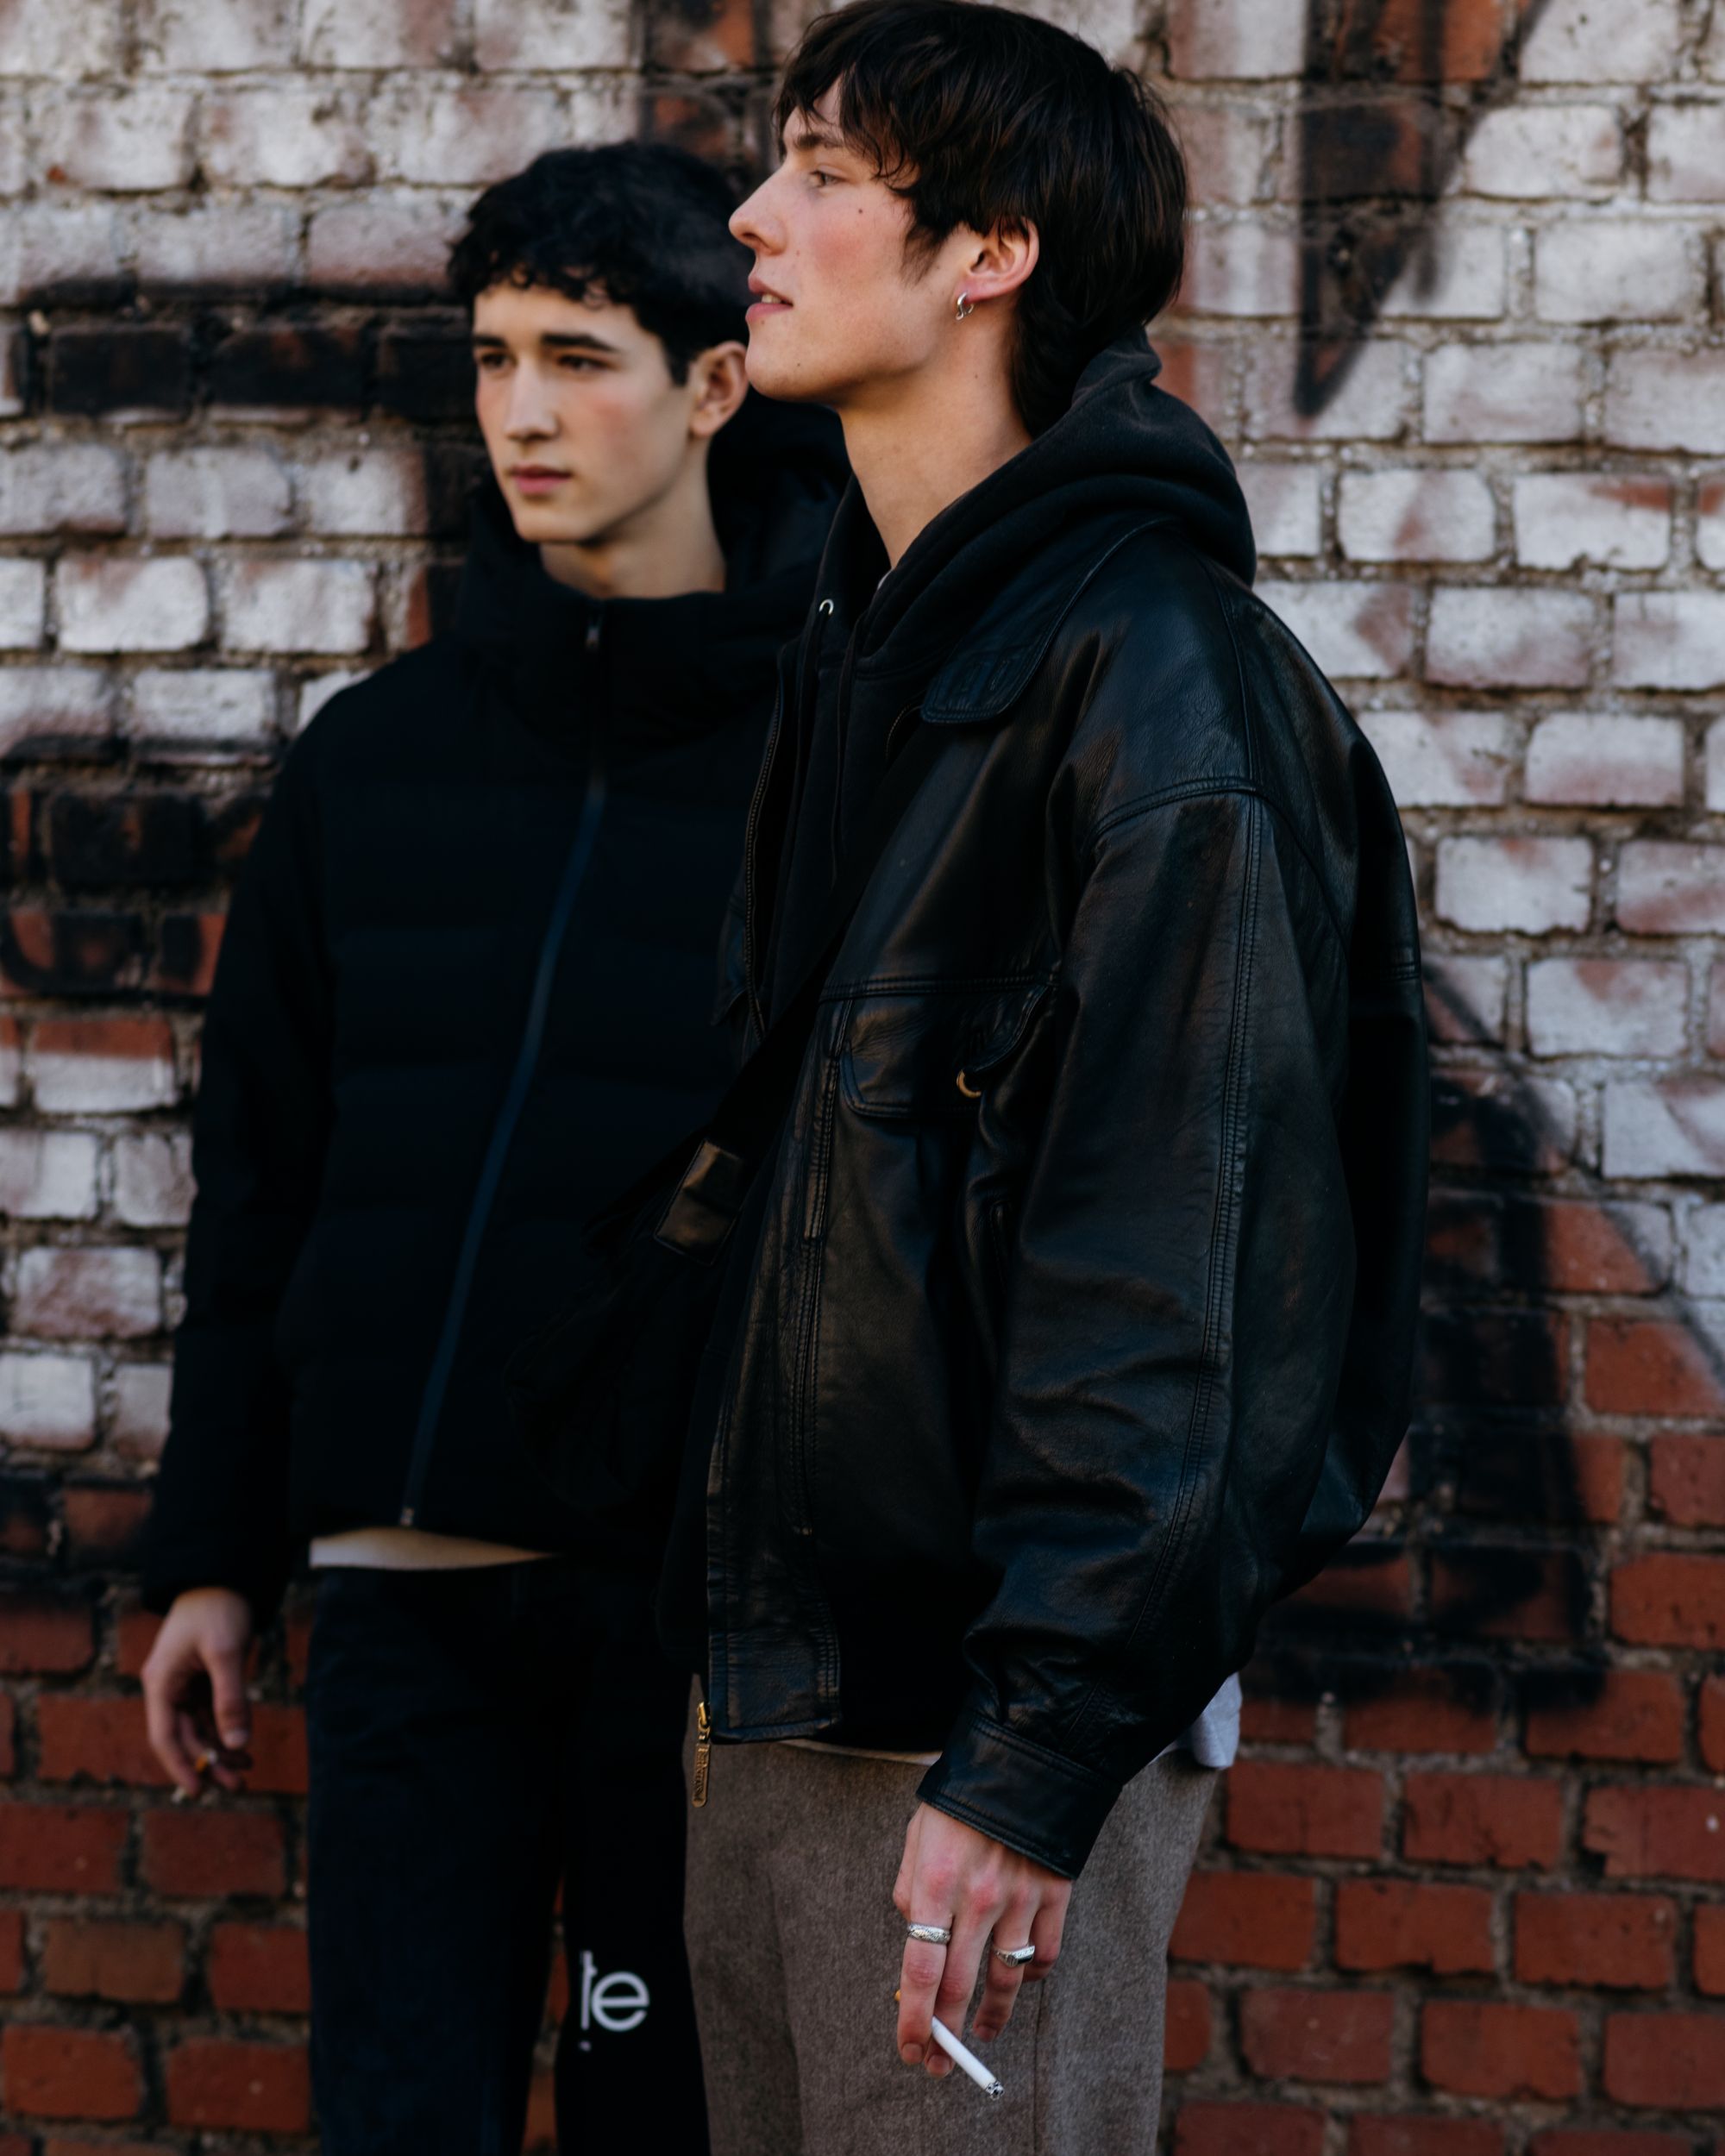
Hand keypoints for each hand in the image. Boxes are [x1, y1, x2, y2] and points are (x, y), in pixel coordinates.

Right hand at [142, 1588, 254, 1796]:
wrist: (224, 1573)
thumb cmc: (218, 1607)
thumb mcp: (226, 1652)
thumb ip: (230, 1698)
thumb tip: (237, 1743)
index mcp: (161, 1683)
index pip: (166, 1736)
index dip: (181, 1765)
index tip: (199, 1791)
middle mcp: (167, 1687)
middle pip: (185, 1736)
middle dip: (211, 1761)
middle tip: (239, 1785)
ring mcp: (184, 1682)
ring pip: (199, 1726)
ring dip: (221, 1747)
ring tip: (248, 1769)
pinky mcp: (202, 1676)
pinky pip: (210, 1711)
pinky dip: (226, 1727)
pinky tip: (244, 1743)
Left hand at [892, 1802, 1070, 2074]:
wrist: (1029, 1753)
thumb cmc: (963, 1795)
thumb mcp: (920, 1832)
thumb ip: (910, 1886)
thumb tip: (913, 1932)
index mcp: (935, 1879)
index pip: (920, 1969)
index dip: (914, 2019)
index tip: (910, 2050)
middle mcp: (978, 1897)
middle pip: (960, 1987)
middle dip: (946, 2035)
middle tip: (938, 2065)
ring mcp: (1020, 1898)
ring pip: (1005, 1982)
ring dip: (990, 2020)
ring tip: (979, 2037)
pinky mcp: (1055, 1894)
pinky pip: (1044, 1956)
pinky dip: (1030, 1979)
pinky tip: (1016, 1984)